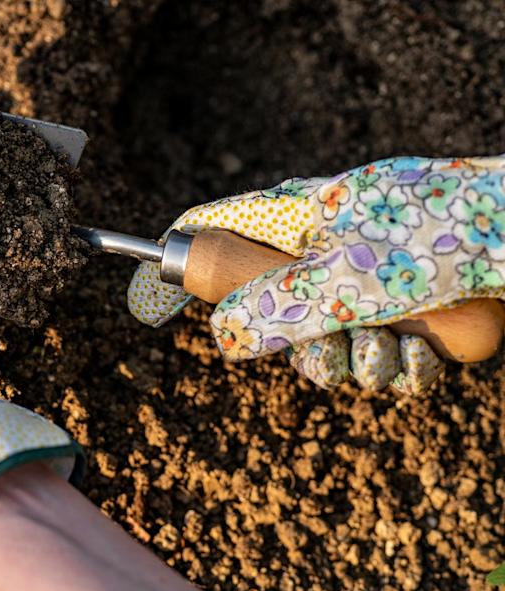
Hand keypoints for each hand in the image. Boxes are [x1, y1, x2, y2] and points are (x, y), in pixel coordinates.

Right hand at [128, 155, 504, 393]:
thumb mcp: (346, 275)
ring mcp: (360, 290)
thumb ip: (273, 309)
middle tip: (326, 341)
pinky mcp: (400, 324)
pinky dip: (395, 371)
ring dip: (354, 363)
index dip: (173, 266)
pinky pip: (372, 368)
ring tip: (390, 342)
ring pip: (320, 353)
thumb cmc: (445, 236)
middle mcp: (321, 256)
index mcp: (296, 218)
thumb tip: (221, 337)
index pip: (211, 228)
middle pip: (262, 315)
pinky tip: (420, 351)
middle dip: (296, 348)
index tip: (145, 307)